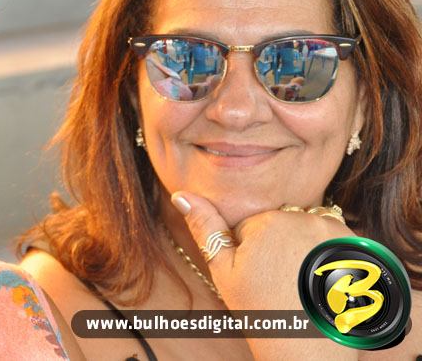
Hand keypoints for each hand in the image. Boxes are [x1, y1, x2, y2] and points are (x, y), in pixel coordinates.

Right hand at [171, 191, 357, 359]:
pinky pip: (334, 237)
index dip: (250, 252)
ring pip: (307, 227)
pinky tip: (324, 279)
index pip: (252, 225)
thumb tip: (181, 194)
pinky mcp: (359, 246)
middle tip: (279, 282)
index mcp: (268, 221)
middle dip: (277, 245)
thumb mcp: (224, 272)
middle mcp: (306, 218)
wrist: (308, 350)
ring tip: (301, 281)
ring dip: (303, 246)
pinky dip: (328, 254)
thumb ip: (204, 228)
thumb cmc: (262, 312)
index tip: (259, 276)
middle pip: (281, 222)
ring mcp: (336, 231)